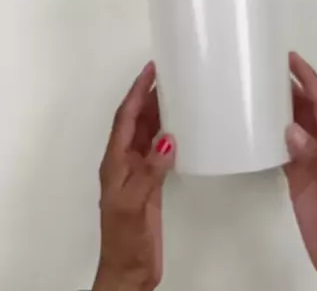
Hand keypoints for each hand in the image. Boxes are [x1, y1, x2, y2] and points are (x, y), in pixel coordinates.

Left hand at [93, 62, 174, 290]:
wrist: (130, 267)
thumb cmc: (125, 236)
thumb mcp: (135, 202)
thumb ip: (150, 170)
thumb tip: (168, 139)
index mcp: (115, 161)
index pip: (126, 117)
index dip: (137, 92)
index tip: (150, 70)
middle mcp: (125, 159)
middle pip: (136, 119)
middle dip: (148, 94)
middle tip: (167, 74)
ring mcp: (138, 169)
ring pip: (147, 130)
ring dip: (158, 110)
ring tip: (175, 92)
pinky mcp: (150, 179)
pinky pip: (158, 147)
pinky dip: (167, 132)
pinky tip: (179, 127)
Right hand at [285, 52, 316, 290]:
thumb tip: (292, 129)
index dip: (310, 79)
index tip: (292, 60)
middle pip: (309, 107)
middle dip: (295, 85)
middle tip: (270, 69)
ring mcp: (310, 160)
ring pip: (296, 123)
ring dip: (283, 105)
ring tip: (262, 89)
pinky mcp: (298, 174)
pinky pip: (284, 145)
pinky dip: (273, 130)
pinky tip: (259, 126)